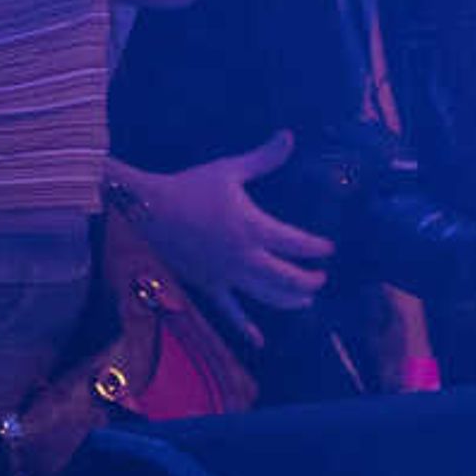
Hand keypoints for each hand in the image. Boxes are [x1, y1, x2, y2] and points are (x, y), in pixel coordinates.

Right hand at [124, 133, 333, 333]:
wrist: (147, 209)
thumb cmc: (189, 186)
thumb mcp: (228, 169)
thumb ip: (263, 158)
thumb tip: (288, 135)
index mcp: (253, 227)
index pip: (297, 243)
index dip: (317, 247)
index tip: (328, 248)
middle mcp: (245, 256)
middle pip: (288, 277)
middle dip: (310, 280)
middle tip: (320, 277)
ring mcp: (227, 274)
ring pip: (267, 296)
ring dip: (290, 300)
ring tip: (305, 300)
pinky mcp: (208, 285)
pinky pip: (230, 311)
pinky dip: (246, 327)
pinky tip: (259, 340)